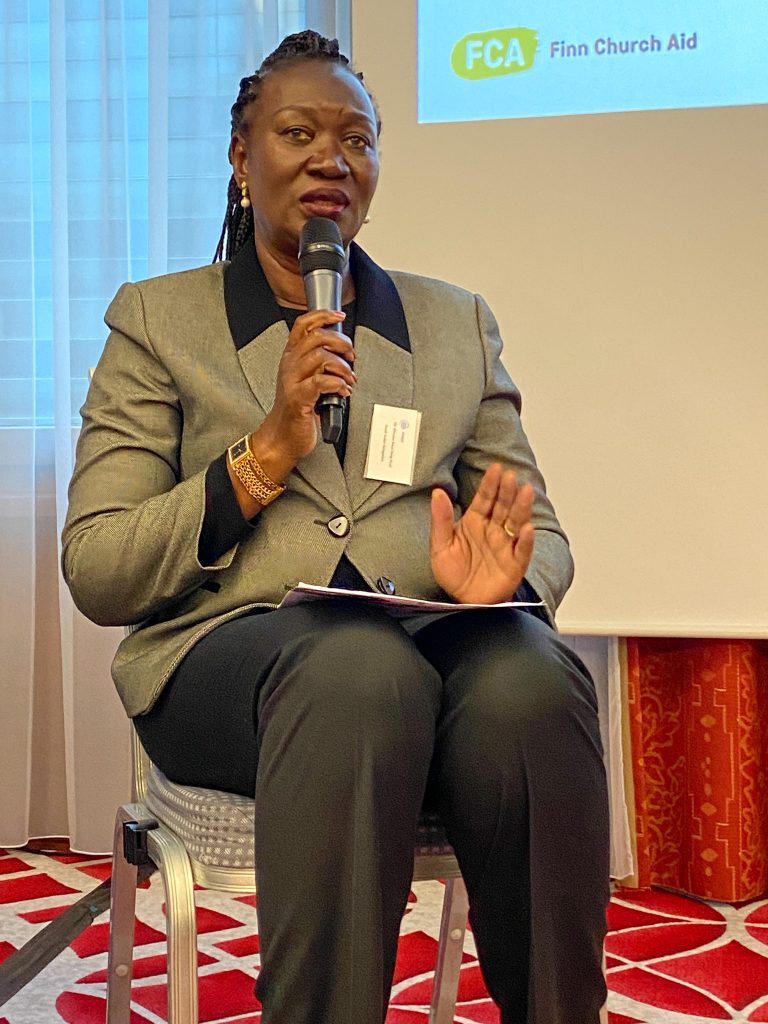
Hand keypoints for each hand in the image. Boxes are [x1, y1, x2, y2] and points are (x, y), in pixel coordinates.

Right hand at [257, 308, 356, 465]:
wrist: (282, 437)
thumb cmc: (297, 410)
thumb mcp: (304, 379)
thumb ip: (319, 363)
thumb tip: (344, 352)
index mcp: (291, 357)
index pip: (303, 325)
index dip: (323, 315)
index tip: (339, 316)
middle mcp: (290, 365)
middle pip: (317, 337)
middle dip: (342, 344)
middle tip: (351, 357)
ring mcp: (292, 381)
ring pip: (322, 357)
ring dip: (343, 367)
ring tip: (349, 380)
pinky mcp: (299, 399)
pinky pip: (321, 382)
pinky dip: (338, 384)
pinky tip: (343, 391)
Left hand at [429, 464, 534, 604]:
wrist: (463, 601)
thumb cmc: (453, 573)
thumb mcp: (440, 545)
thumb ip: (440, 519)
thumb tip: (438, 492)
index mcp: (475, 522)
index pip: (485, 498)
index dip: (491, 484)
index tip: (496, 468)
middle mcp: (493, 531)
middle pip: (502, 507)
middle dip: (507, 491)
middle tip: (510, 476)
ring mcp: (505, 546)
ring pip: (516, 522)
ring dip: (521, 508)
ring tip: (525, 492)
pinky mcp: (514, 564)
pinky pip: (521, 550)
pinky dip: (524, 540)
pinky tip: (526, 529)